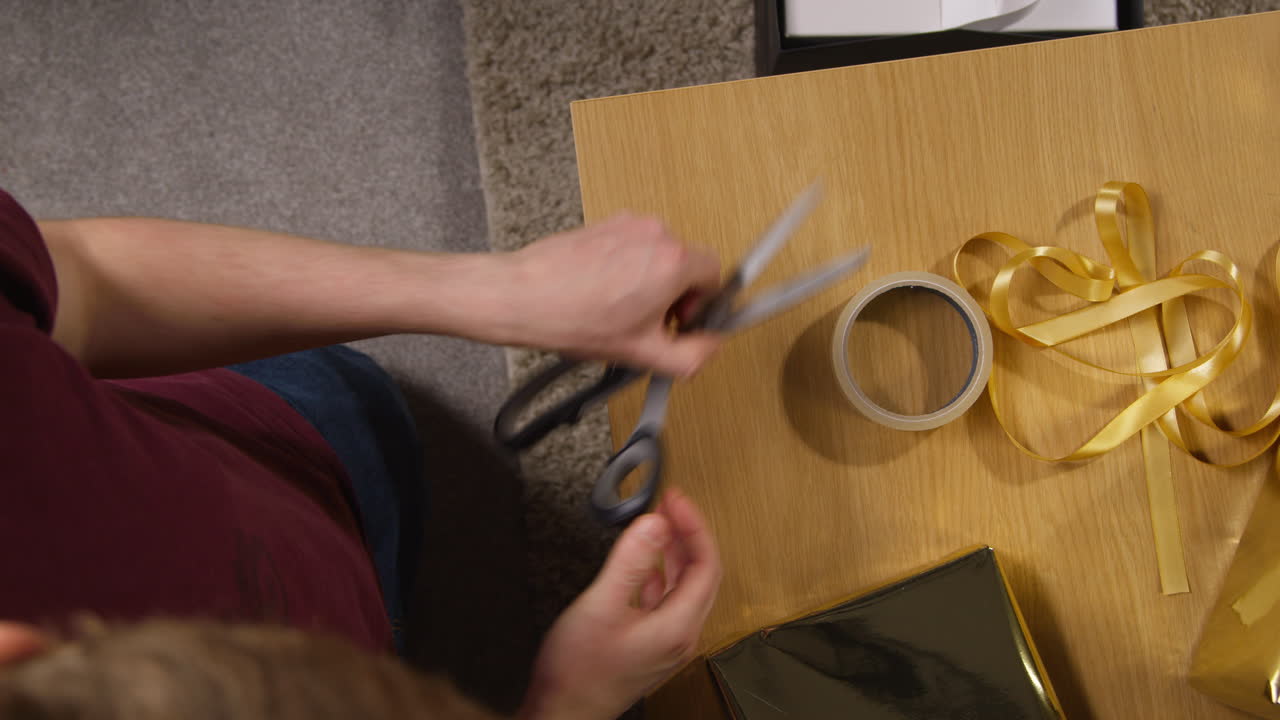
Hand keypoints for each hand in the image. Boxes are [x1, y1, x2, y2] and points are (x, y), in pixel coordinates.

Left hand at [507, 214, 722, 376]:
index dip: (704, 304)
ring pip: (659, 256)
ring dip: (651, 282)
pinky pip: (634, 247)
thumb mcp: (643, 354)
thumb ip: (691, 356)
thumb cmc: (573, 317)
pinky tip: (605, 295)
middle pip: (687, 264)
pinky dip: (628, 269)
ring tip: (622, 310)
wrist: (524, 296)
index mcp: (673, 261)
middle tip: (651, 323)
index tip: (682, 321)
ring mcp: (629, 224)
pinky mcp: (606, 224)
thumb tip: (709, 348)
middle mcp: (655, 234)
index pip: (717, 274)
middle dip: (676, 296)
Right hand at [518, 490, 721, 719]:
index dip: (694, 525)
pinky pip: (666, 600)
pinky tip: (642, 564)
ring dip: (674, 552)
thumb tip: (654, 524)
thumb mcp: (601, 605)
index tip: (677, 500)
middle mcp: (680, 635)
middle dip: (687, 534)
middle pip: (701, 574)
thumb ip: (628, 562)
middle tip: (671, 505)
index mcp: (678, 625)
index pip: (706, 563)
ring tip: (659, 524)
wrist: (562, 712)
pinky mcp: (651, 645)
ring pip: (684, 586)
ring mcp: (667, 642)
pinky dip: (659, 573)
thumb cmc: (578, 672)